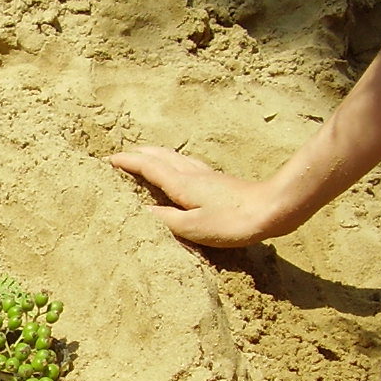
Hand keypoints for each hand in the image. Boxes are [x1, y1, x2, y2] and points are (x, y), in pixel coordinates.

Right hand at [108, 146, 293, 246]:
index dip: (127, 162)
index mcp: (180, 183)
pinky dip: (172, 161)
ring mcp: (206, 174)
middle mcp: (191, 173)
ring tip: (144, 156)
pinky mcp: (218, 180)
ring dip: (155, 154)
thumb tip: (140, 212)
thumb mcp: (192, 227)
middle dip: (138, 153)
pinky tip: (179, 167)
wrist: (272, 209)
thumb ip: (164, 219)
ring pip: (174, 157)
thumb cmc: (232, 222)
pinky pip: (186, 163)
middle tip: (122, 155)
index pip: (147, 166)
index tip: (108, 160)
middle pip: (160, 156)